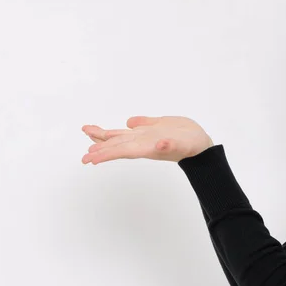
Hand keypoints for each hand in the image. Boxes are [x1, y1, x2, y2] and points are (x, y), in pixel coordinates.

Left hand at [81, 115, 213, 164]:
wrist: (202, 145)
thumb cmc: (192, 146)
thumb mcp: (181, 144)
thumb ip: (169, 144)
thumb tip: (160, 144)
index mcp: (145, 147)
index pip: (120, 150)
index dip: (105, 154)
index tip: (90, 159)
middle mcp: (142, 143)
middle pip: (115, 145)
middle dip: (99, 149)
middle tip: (83, 157)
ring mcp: (145, 136)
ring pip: (120, 136)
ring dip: (104, 136)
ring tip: (87, 132)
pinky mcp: (152, 129)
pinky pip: (132, 128)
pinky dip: (124, 127)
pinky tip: (121, 125)